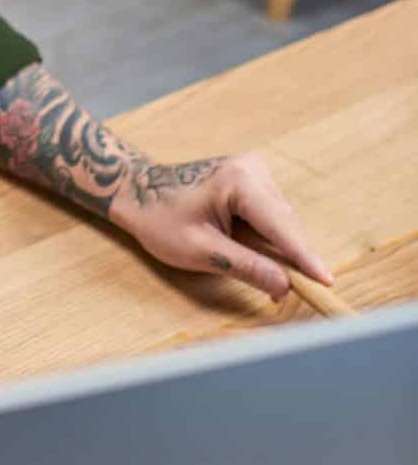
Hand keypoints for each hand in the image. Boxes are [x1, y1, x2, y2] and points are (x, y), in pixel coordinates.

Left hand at [109, 150, 332, 301]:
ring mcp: (254, 172)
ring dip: (283, 251)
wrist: (138, 191)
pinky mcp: (252, 180)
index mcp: (239, 181)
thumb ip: (246, 267)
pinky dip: (272, 240)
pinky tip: (266, 260)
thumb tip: (285, 286)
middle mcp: (252, 170)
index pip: (281, 227)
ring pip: (283, 222)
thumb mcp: (201, 250)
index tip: (326, 283)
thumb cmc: (160, 219)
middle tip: (299, 295)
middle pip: (287, 224)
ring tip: (278, 283)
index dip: (304, 258)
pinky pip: (273, 216)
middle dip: (294, 260)